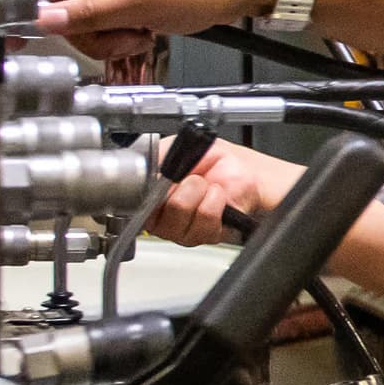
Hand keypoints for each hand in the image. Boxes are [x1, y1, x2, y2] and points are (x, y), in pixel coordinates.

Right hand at [35, 0, 279, 60]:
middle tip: (122, 37)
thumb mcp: (139, 6)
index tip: (20, 38)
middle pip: (67, 10)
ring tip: (142, 34)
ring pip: (93, 20)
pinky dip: (129, 32)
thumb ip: (90, 14)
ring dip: (112, 36)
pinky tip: (149, 32)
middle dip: (90, 34)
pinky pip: (117, 19)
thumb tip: (45, 19)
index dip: (29, 11)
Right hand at [143, 139, 298, 246]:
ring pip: (176, 218)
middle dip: (179, 188)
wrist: (249, 173)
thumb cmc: (218, 162)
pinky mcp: (203, 236)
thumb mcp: (182, 147)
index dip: (150, 189)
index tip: (165, 177)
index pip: (134, 199)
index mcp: (151, 193)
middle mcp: (161, 216)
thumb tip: (145, 166)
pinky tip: (218, 197)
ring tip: (209, 187)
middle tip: (196, 179)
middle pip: (153, 212)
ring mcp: (181, 229)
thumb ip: (158, 156)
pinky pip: (201, 224)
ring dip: (198, 195)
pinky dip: (213, 204)